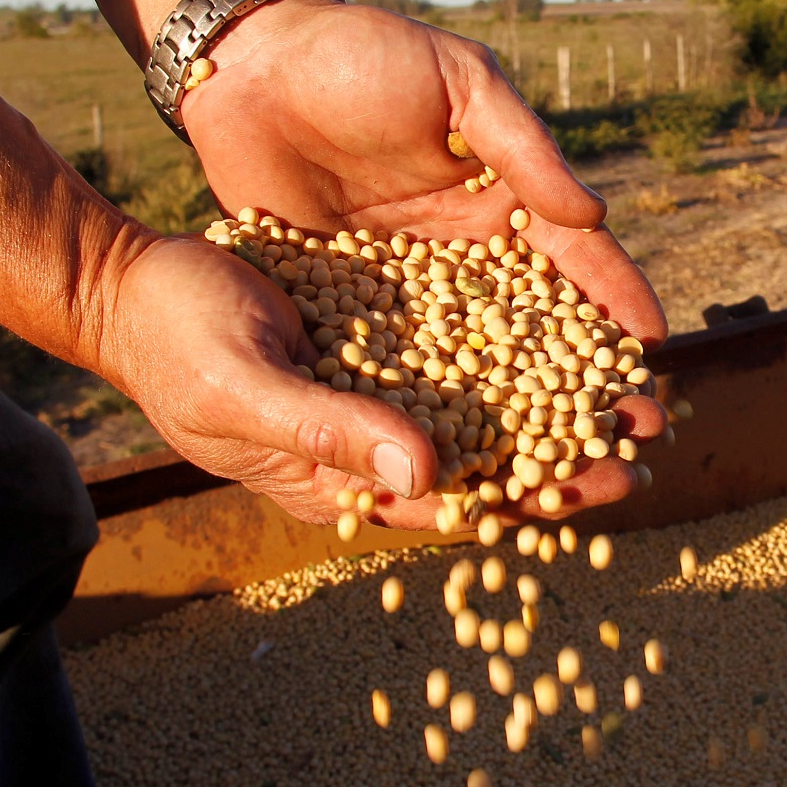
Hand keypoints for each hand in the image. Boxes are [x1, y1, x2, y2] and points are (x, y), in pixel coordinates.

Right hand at [95, 235, 660, 526]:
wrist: (136, 282)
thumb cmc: (176, 346)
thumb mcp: (247, 390)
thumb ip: (331, 431)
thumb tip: (428, 476)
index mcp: (346, 482)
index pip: (462, 505)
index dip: (536, 498)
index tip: (608, 484)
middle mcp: (379, 445)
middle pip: (493, 461)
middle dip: (569, 451)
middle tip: (649, 438)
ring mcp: (385, 392)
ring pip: (490, 403)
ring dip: (557, 394)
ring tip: (632, 383)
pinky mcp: (388, 339)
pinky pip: (464, 344)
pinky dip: (518, 338)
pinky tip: (577, 319)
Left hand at [175, 0, 668, 522]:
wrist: (246, 67)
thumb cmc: (362, 56)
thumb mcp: (461, 82)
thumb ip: (526, 148)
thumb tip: (594, 217)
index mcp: (508, 200)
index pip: (579, 259)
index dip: (618, 300)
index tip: (654, 348)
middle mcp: (470, 255)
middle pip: (541, 328)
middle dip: (587, 379)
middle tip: (634, 429)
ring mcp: (413, 289)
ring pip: (478, 361)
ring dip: (518, 414)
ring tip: (559, 461)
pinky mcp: (353, 310)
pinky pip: (399, 369)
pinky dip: (426, 411)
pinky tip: (453, 458)